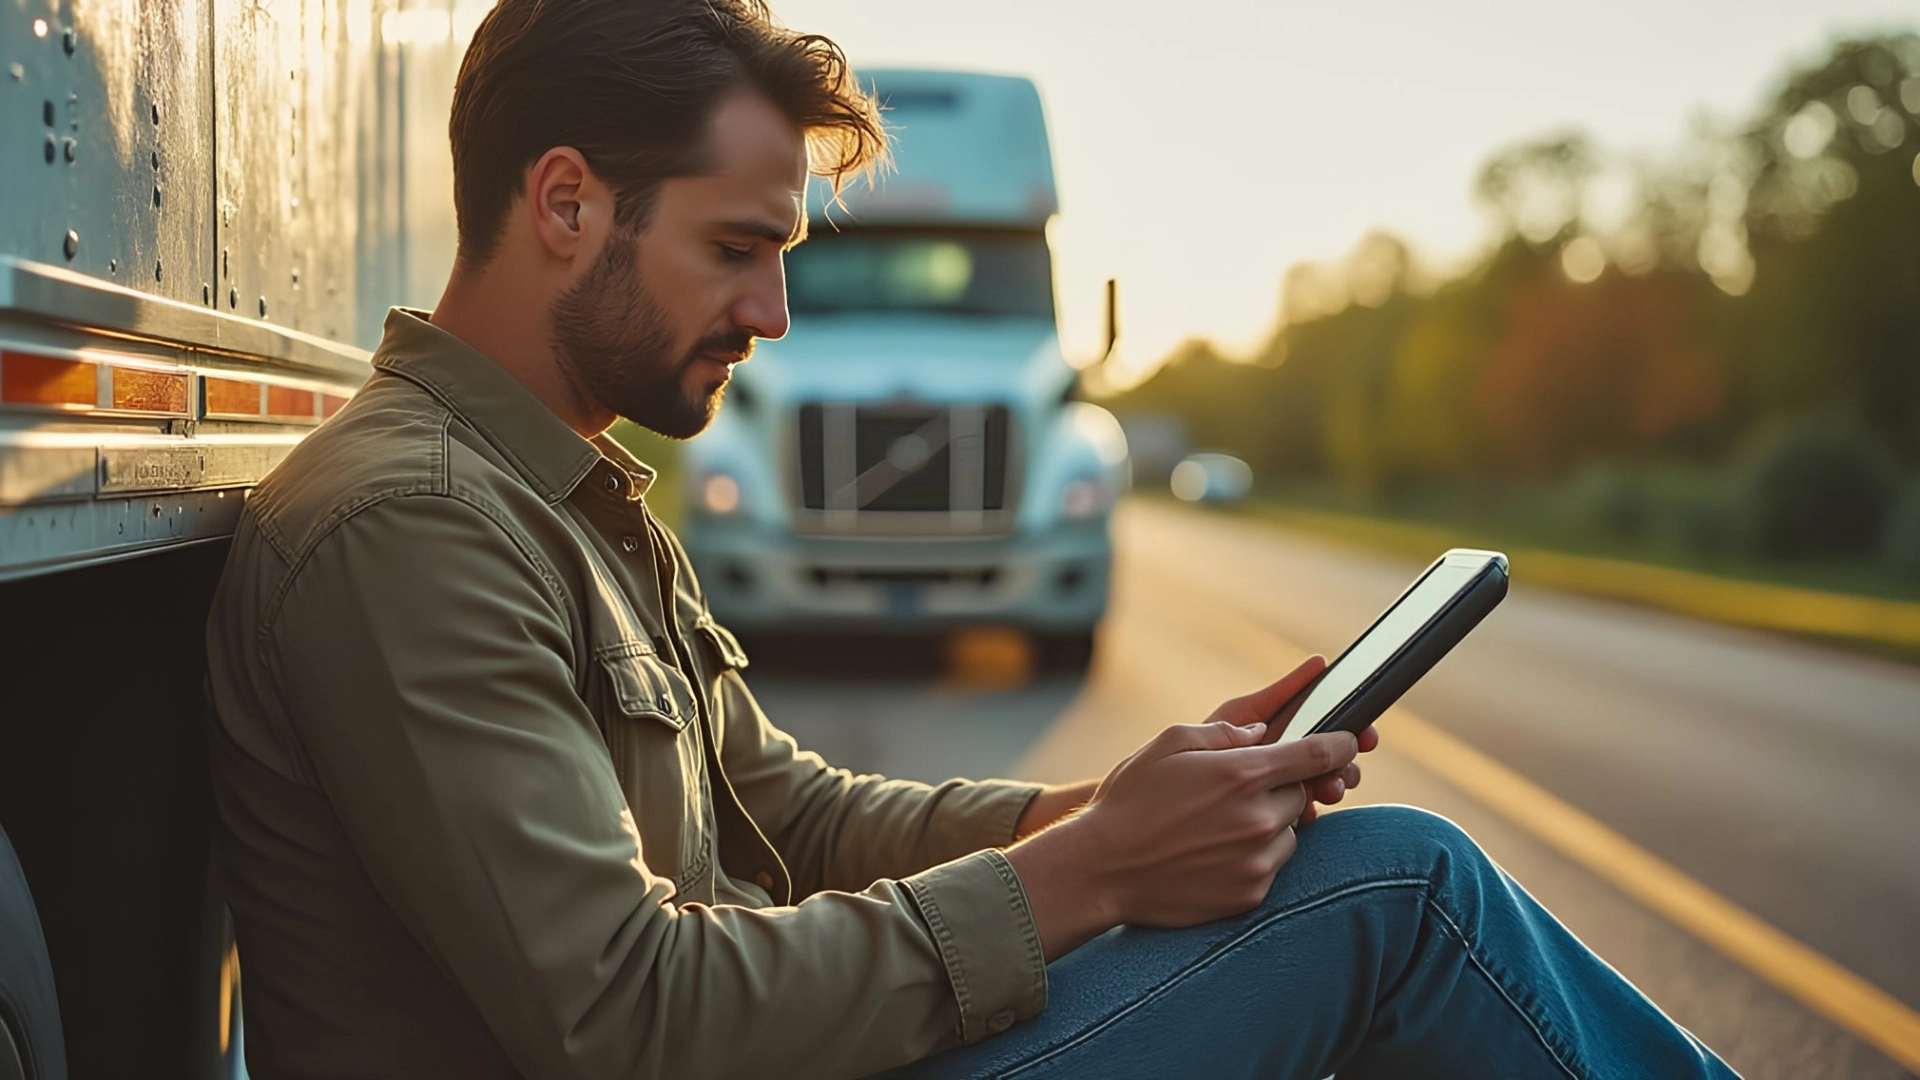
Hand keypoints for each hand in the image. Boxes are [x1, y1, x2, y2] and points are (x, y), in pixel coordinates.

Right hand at [1073, 656, 1360, 926]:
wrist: (1101, 869)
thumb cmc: (1129, 800)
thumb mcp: (1168, 744)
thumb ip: (1223, 731)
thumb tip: (1262, 732)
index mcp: (1242, 774)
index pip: (1319, 753)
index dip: (1343, 743)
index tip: (1352, 742)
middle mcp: (1258, 818)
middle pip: (1304, 793)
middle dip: (1283, 786)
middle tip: (1240, 789)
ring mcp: (1257, 861)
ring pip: (1290, 831)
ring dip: (1269, 823)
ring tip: (1218, 824)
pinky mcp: (1250, 893)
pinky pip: (1272, 866)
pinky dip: (1255, 855)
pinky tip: (1213, 851)